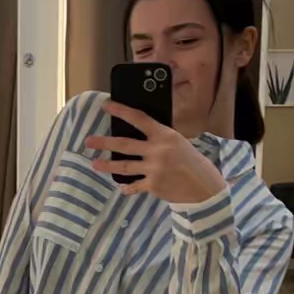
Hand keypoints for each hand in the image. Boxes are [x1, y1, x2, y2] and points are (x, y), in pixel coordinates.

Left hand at [85, 101, 226, 201]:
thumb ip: (160, 138)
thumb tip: (139, 133)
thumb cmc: (192, 162)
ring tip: (94, 164)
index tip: (106, 106)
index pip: (139, 118)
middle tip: (88, 141)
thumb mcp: (178, 143)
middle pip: (124, 144)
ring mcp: (154, 169)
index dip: (121, 111)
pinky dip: (127, 187)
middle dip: (103, 142)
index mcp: (165, 135)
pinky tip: (122, 187)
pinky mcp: (153, 185)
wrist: (204, 187)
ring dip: (107, 165)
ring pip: (123, 166)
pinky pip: (134, 186)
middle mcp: (157, 150)